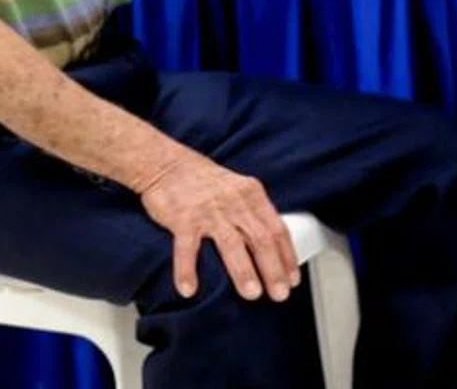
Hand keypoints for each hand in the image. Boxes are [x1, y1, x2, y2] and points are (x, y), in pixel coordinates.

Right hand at [138, 149, 299, 301]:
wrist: (164, 163)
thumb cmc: (202, 180)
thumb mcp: (236, 188)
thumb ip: (252, 212)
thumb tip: (271, 245)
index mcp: (251, 194)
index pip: (277, 228)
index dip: (287, 256)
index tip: (292, 279)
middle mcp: (233, 202)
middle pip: (260, 238)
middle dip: (272, 269)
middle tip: (279, 294)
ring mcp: (208, 210)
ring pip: (231, 243)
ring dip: (243, 271)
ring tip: (251, 294)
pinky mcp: (182, 218)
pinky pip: (187, 248)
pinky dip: (187, 269)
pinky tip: (189, 289)